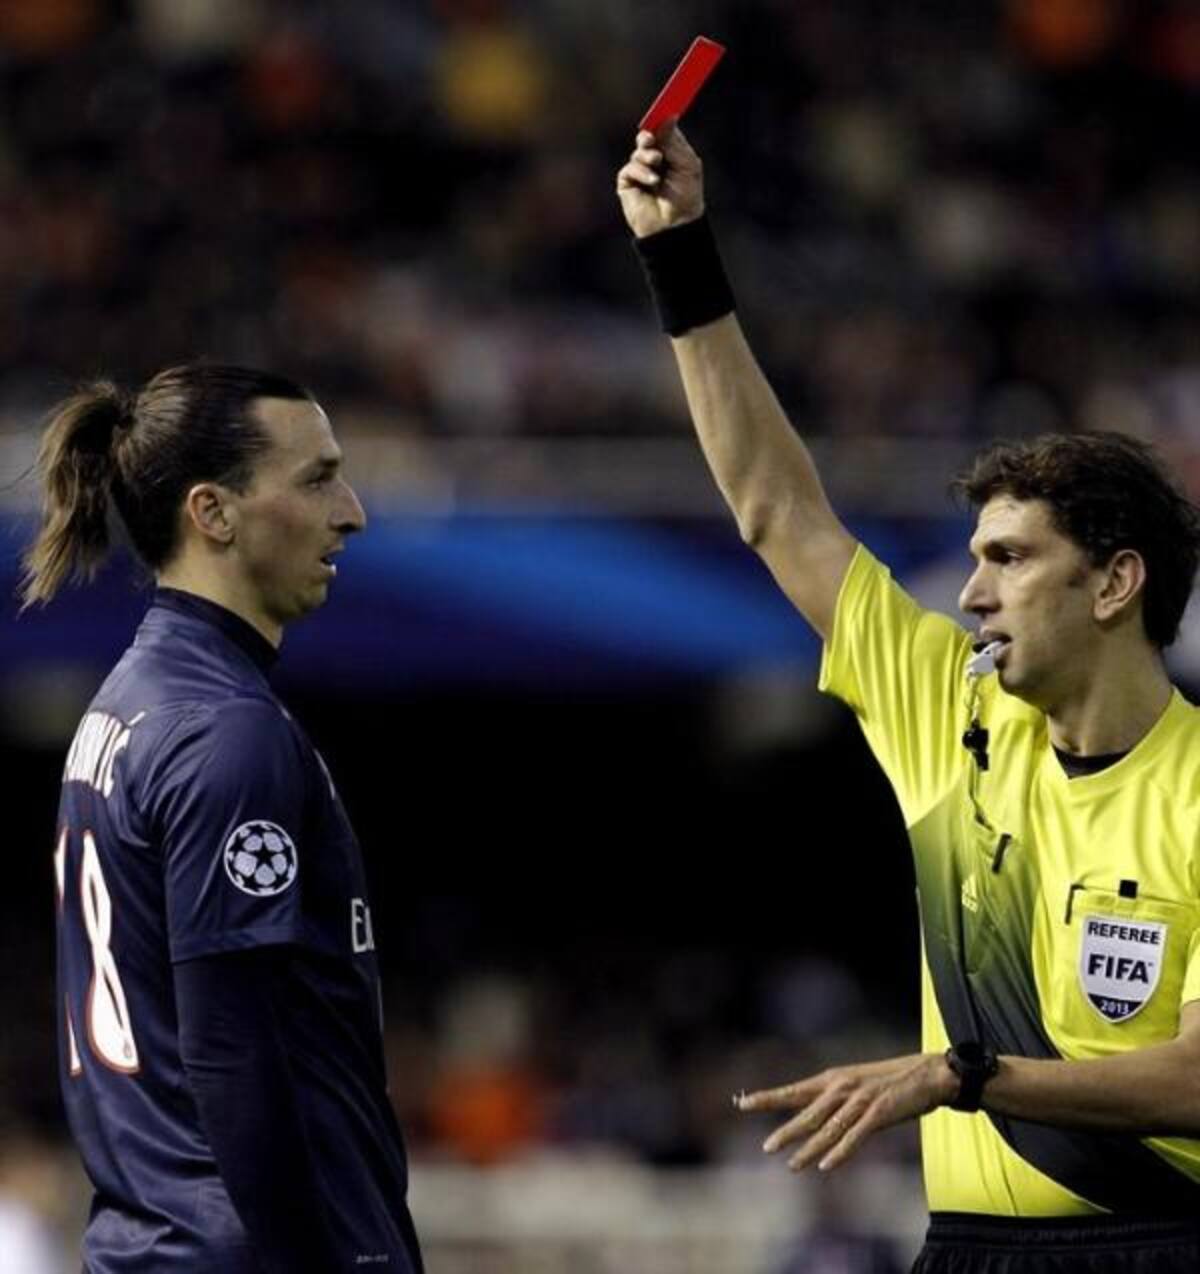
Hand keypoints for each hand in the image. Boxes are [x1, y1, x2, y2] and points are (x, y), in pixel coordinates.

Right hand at [616, 123, 705, 239]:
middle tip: (653, 136)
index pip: (664, 129)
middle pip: (648, 136)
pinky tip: (652, 182)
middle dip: (650, 135)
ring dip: (647, 155)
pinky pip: (630, 168)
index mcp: (672, 153)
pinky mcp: (628, 183)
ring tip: (657, 163)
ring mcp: (640, 171)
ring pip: (638, 151)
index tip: (665, 106)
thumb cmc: (685, 198)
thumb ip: (674, 141)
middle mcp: (655, 160)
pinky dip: (641, 172)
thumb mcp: (686, 164)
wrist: (674, 226)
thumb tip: (668, 115)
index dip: (663, 118)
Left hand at [735, 1053, 958, 1171]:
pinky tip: (826, 1165)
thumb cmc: (891, 1083)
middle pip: (806, 1113)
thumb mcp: (856, 1086)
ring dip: (809, 1149)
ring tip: (791, 1165)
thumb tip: (812, 1118)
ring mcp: (860, 1100)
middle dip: (785, 1131)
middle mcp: (841, 1088)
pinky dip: (840, 1152)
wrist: (928, 1074)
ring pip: (828, 1129)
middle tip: (765, 1148)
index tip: (742, 1102)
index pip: (794, 1091)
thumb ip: (834, 1101)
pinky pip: (855, 1136)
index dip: (768, 1097)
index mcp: (833, 1079)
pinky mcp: (879, 1113)